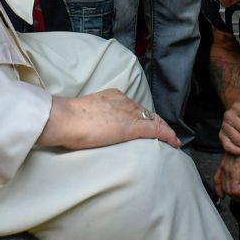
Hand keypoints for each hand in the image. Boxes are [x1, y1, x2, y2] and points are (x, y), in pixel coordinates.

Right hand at [38, 89, 179, 149]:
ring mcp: (129, 112)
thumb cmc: (66, 120)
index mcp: (111, 96)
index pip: (132, 107)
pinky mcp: (133, 126)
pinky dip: (167, 136)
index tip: (147, 124)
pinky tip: (174, 143)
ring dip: (163, 130)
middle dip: (155, 123)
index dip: (142, 117)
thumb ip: (93, 119)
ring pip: (153, 120)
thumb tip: (91, 129)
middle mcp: (124, 101)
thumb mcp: (84, 115)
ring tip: (171, 140)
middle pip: (145, 112)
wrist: (65, 118)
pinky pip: (157, 130)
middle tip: (163, 135)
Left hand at [214, 152, 239, 202]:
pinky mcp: (235, 173)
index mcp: (225, 162)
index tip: (222, 196)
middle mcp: (225, 167)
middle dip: (235, 197)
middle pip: (224, 187)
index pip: (217, 178)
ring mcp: (229, 170)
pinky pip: (235, 190)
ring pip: (230, 191)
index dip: (219, 189)